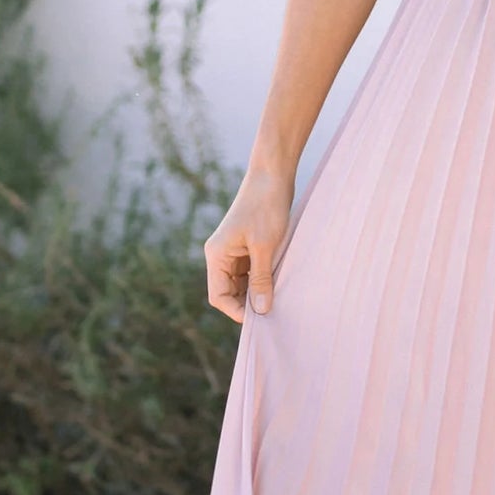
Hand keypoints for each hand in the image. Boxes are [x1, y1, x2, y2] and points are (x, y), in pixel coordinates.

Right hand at [204, 165, 295, 322]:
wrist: (273, 175)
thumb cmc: (266, 207)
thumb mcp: (265, 247)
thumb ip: (260, 279)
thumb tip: (260, 310)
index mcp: (216, 255)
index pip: (218, 296)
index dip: (237, 311)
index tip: (261, 319)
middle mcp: (220, 255)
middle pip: (228, 292)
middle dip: (248, 304)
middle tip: (273, 312)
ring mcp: (233, 251)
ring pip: (241, 284)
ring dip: (257, 292)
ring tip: (278, 298)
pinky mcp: (247, 246)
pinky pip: (250, 272)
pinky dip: (262, 280)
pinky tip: (279, 283)